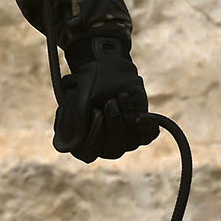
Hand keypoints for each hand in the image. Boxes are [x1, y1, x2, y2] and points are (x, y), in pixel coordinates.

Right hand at [52, 33, 158, 162]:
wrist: (104, 67)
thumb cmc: (87, 82)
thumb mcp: (75, 95)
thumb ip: (74, 118)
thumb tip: (74, 140)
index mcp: (82, 142)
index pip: (89, 152)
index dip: (94, 135)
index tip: (96, 111)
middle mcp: (103, 146)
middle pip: (112, 150)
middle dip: (113, 122)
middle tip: (110, 101)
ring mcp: (122, 139)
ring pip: (130, 143)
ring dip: (126, 117)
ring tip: (121, 96)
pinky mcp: (138, 129)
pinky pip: (146, 136)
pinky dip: (145, 127)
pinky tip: (141, 116)